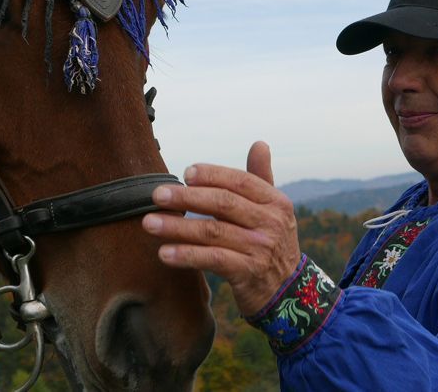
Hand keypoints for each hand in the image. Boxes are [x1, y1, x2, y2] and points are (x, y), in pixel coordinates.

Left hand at [141, 141, 301, 315]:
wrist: (288, 294)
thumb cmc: (271, 244)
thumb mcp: (273, 211)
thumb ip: (261, 178)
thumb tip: (259, 143)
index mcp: (276, 202)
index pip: (240, 182)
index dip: (212, 175)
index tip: (185, 173)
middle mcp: (271, 223)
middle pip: (223, 203)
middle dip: (187, 197)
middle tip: (157, 195)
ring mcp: (260, 249)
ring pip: (212, 232)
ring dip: (177, 226)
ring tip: (149, 223)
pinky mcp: (248, 274)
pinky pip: (212, 259)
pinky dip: (186, 255)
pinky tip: (164, 253)